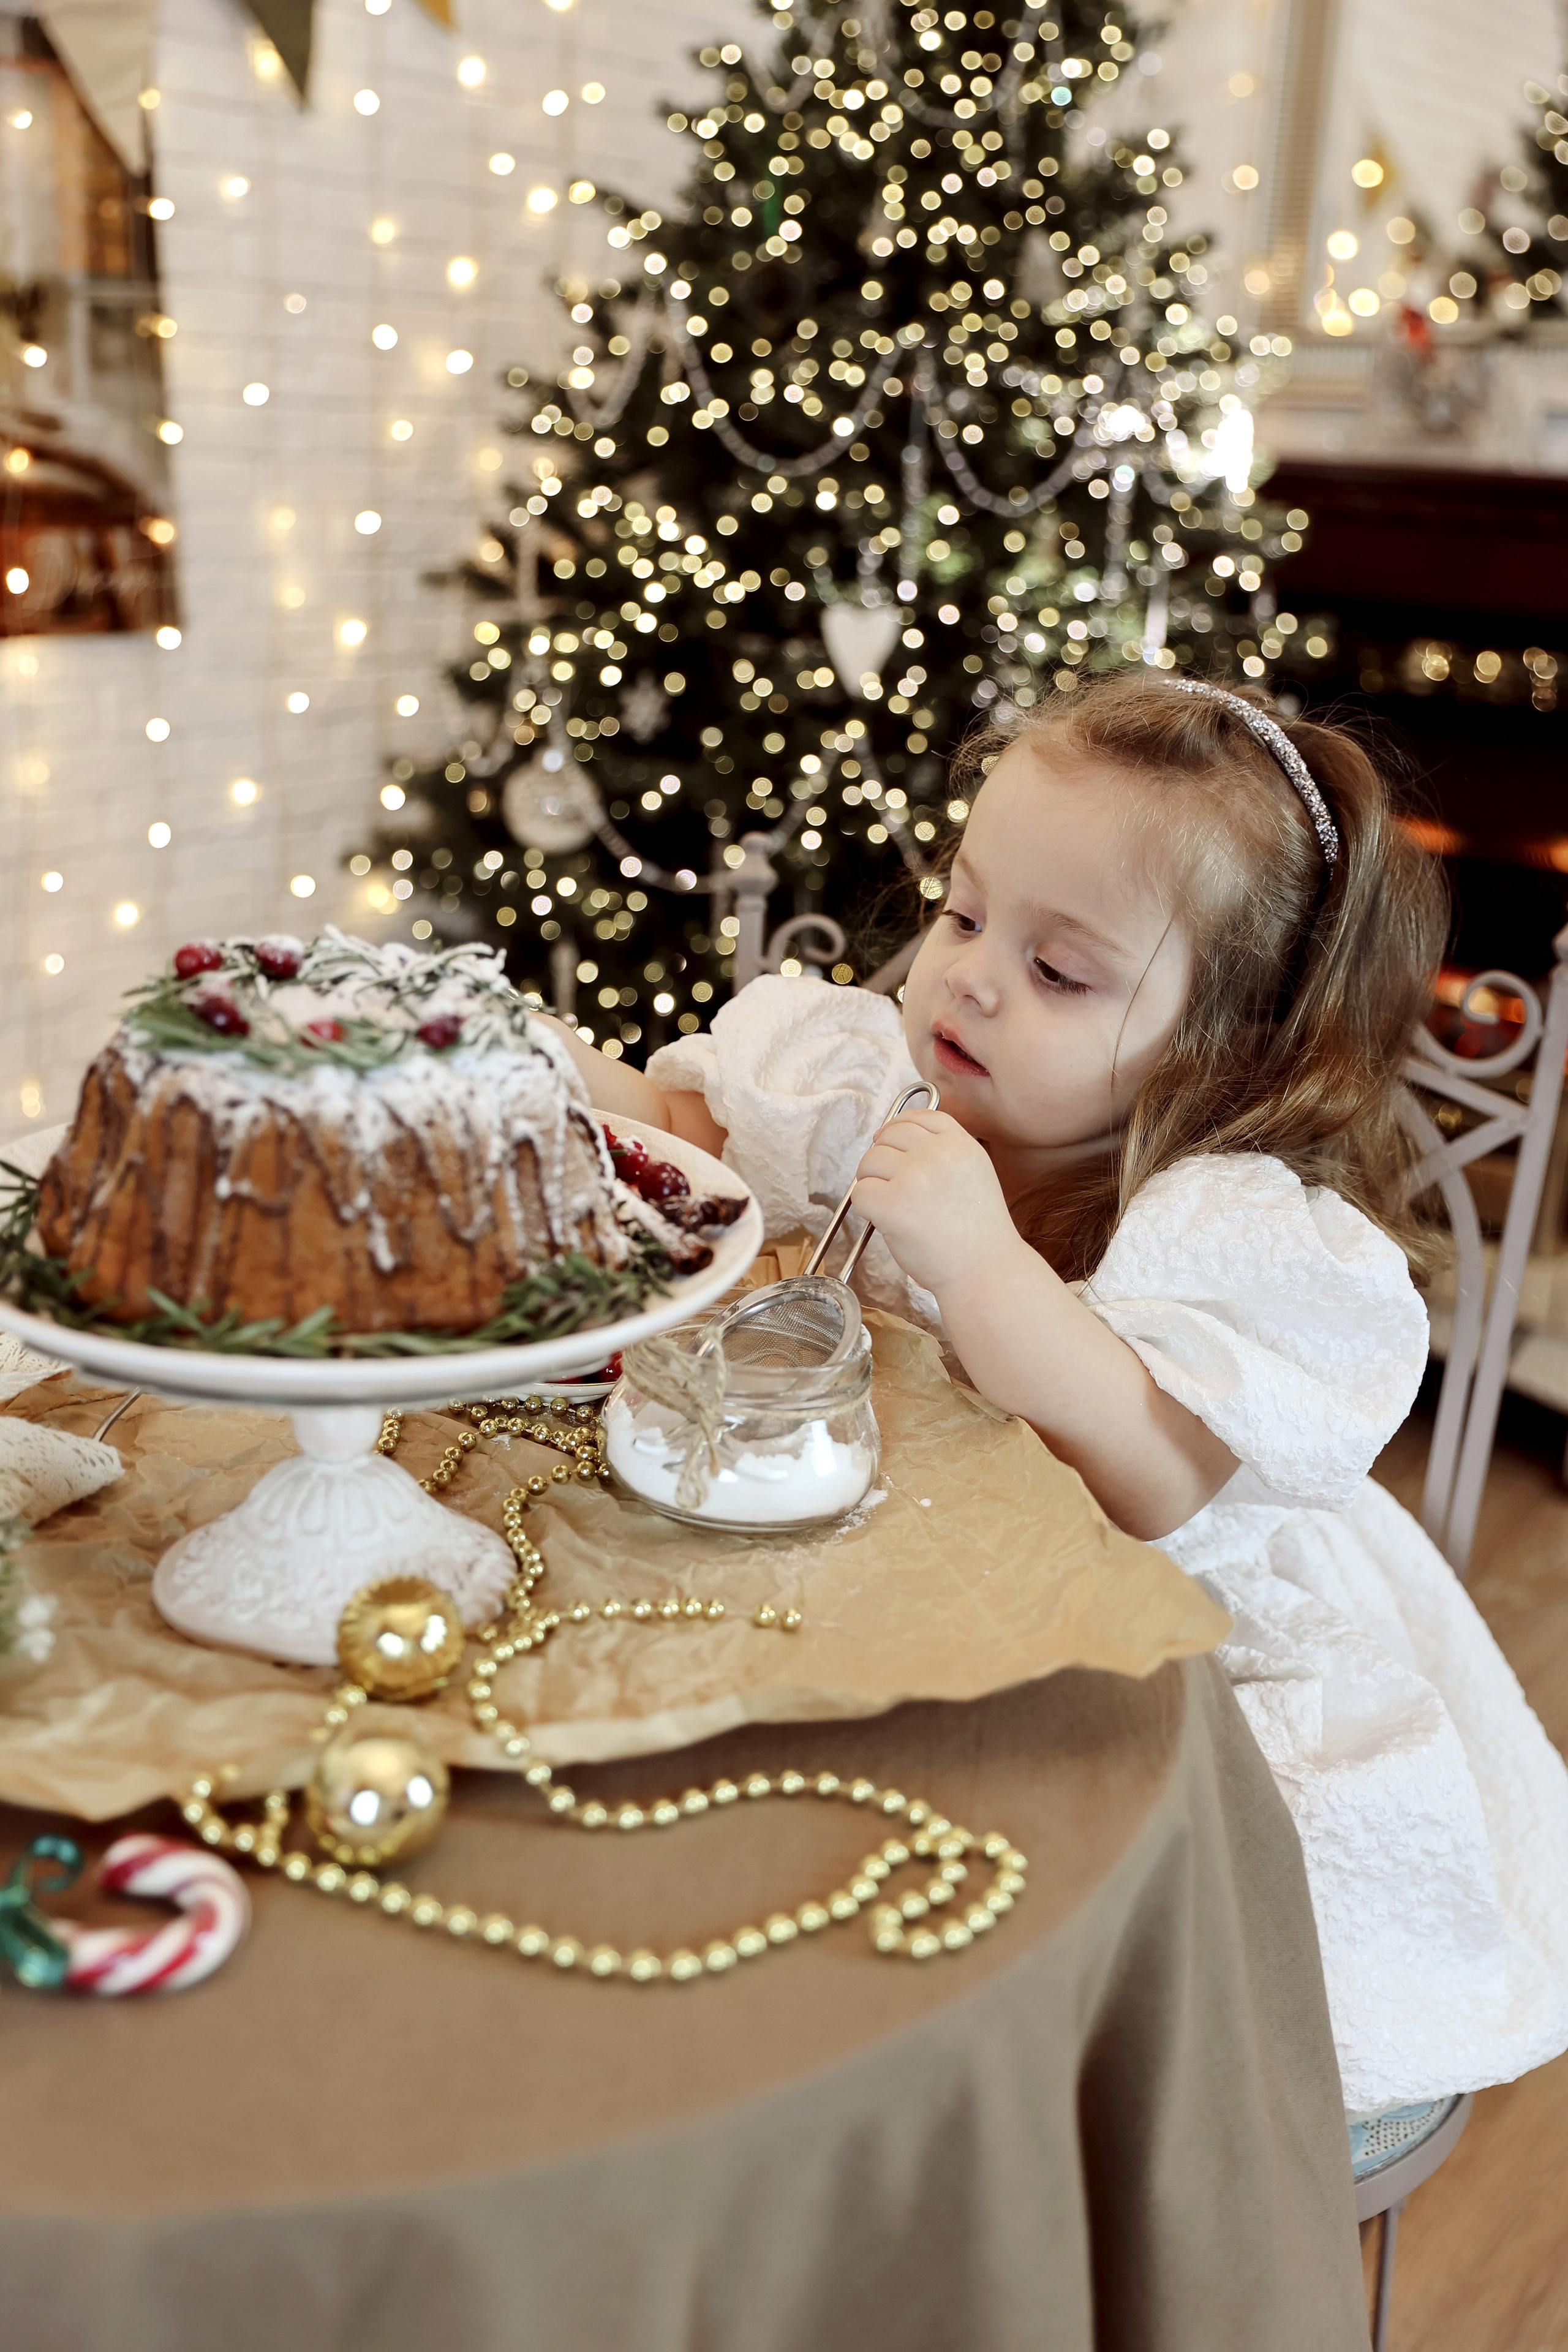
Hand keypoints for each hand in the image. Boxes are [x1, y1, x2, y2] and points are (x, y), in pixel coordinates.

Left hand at [851, 1109, 1020, 1295]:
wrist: (985, 1271)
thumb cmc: (977, 1234)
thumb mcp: (974, 1175)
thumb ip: (943, 1153)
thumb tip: (891, 1139)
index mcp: (961, 1144)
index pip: (918, 1116)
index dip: (898, 1127)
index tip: (889, 1142)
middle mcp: (938, 1153)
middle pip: (888, 1135)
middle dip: (881, 1158)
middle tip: (887, 1184)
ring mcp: (914, 1176)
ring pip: (869, 1162)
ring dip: (871, 1182)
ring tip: (890, 1207)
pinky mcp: (892, 1203)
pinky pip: (860, 1193)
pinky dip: (865, 1208)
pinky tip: (884, 1221)